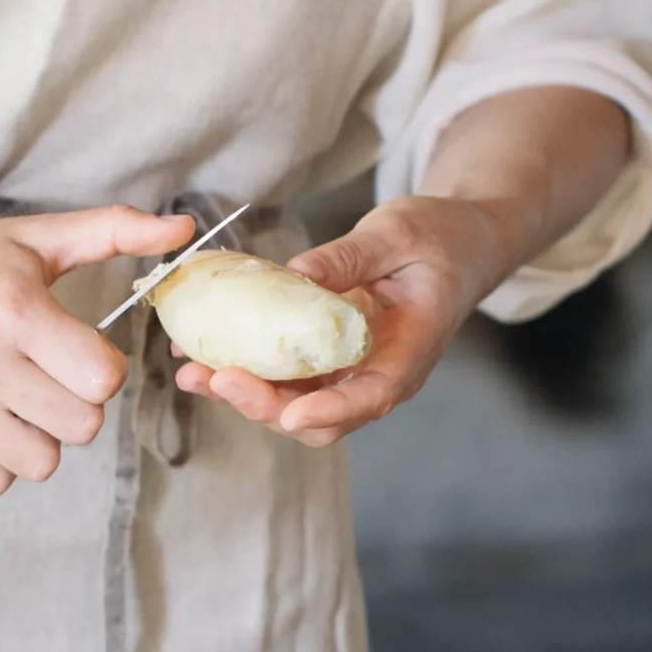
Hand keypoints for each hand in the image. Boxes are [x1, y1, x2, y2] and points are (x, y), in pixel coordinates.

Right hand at [0, 198, 194, 496]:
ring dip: (42, 438)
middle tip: (52, 377)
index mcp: (15, 310)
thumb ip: (114, 231)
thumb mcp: (36, 237)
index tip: (82, 352)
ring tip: (21, 400)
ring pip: (40, 463)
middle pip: (80, 427)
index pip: (102, 379)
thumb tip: (184, 228)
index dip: (104, 369)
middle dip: (78, 404)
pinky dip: (1, 459)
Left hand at [171, 197, 506, 448]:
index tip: (291, 413)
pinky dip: (247, 372)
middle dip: (268, 407)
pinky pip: (288, 379)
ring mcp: (353, 372)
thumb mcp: (397, 234)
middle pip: (325, 417)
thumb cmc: (437, 239)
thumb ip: (349, 257)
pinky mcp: (329, 362)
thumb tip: (295, 275)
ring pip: (298, 405)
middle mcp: (380, 373)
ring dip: (246, 396)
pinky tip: (203, 355)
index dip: (332, 410)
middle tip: (217, 380)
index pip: (374, 394)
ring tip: (192, 374)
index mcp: (411, 349)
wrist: (459, 246)